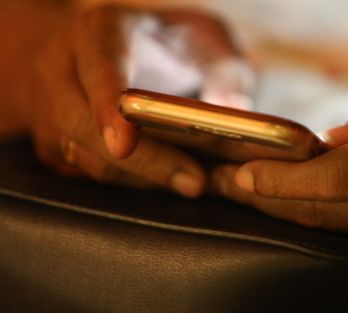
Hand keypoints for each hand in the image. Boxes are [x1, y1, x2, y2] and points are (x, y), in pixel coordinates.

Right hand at [17, 5, 251, 196]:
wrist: (97, 52)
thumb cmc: (156, 43)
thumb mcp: (198, 34)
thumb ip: (222, 63)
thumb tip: (234, 109)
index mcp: (97, 32)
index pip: (97, 66)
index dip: (107, 106)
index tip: (123, 143)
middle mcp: (64, 70)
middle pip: (83, 125)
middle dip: (141, 160)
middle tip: (193, 182)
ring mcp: (51, 110)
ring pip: (87, 158)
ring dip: (141, 178)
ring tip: (192, 183)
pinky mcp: (57, 145)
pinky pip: (89, 174)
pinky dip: (131, 183)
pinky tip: (167, 181)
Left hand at [212, 61, 347, 271]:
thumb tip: (331, 144)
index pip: (338, 179)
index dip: (283, 181)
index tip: (242, 175)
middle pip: (330, 214)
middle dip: (271, 201)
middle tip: (229, 185)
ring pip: (347, 232)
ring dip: (297, 213)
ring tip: (258, 194)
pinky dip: (340, 221)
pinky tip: (315, 205)